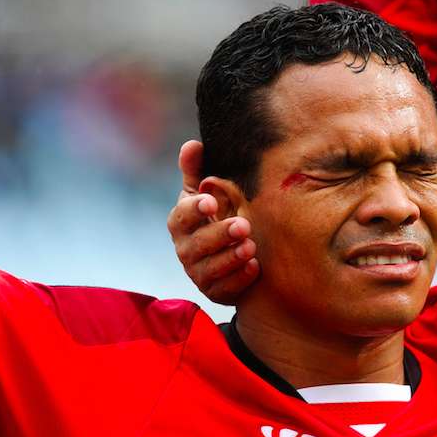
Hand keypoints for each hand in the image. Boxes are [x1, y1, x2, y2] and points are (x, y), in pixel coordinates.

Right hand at [168, 141, 258, 304]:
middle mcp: (185, 250)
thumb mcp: (206, 193)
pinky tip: (255, 268)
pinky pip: (225, 289)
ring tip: (251, 247)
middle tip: (243, 225)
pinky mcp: (215, 292)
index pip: (181, 216)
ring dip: (231, 258)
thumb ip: (197, 171)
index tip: (211, 201)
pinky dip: (240, 279)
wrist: (229, 255)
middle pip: (198, 244)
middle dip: (219, 235)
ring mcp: (199, 273)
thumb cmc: (215, 217)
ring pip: (210, 269)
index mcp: (181, 223)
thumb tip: (193, 144)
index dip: (193, 209)